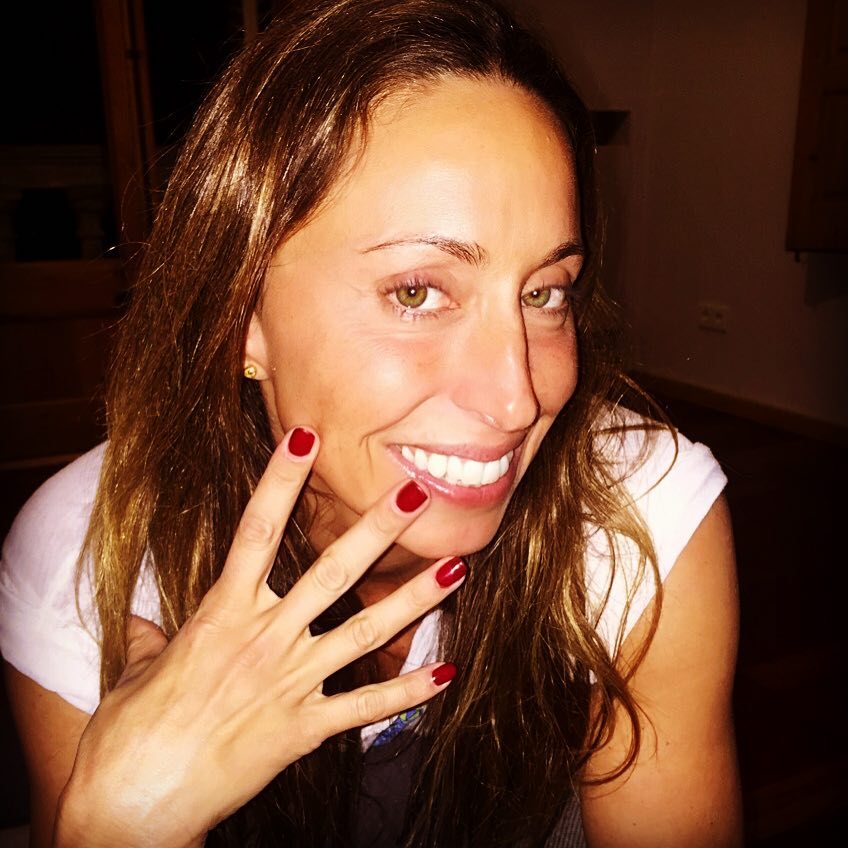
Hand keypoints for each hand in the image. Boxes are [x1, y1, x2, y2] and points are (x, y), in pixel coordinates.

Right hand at [55, 427, 462, 847]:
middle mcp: (263, 640)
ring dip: (415, 599)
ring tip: (457, 568)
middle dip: (375, 529)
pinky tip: (445, 674)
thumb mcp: (133, 673)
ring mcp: (289, 684)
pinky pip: (365, 706)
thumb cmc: (126, 737)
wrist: (132, 809)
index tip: (303, 435)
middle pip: (330, 571)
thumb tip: (143, 625)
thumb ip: (149, 640)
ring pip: (365, 631)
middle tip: (416, 492)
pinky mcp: (303, 730)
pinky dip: (406, 691)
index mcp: (220, 614)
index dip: (279, 480)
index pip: (254, 530)